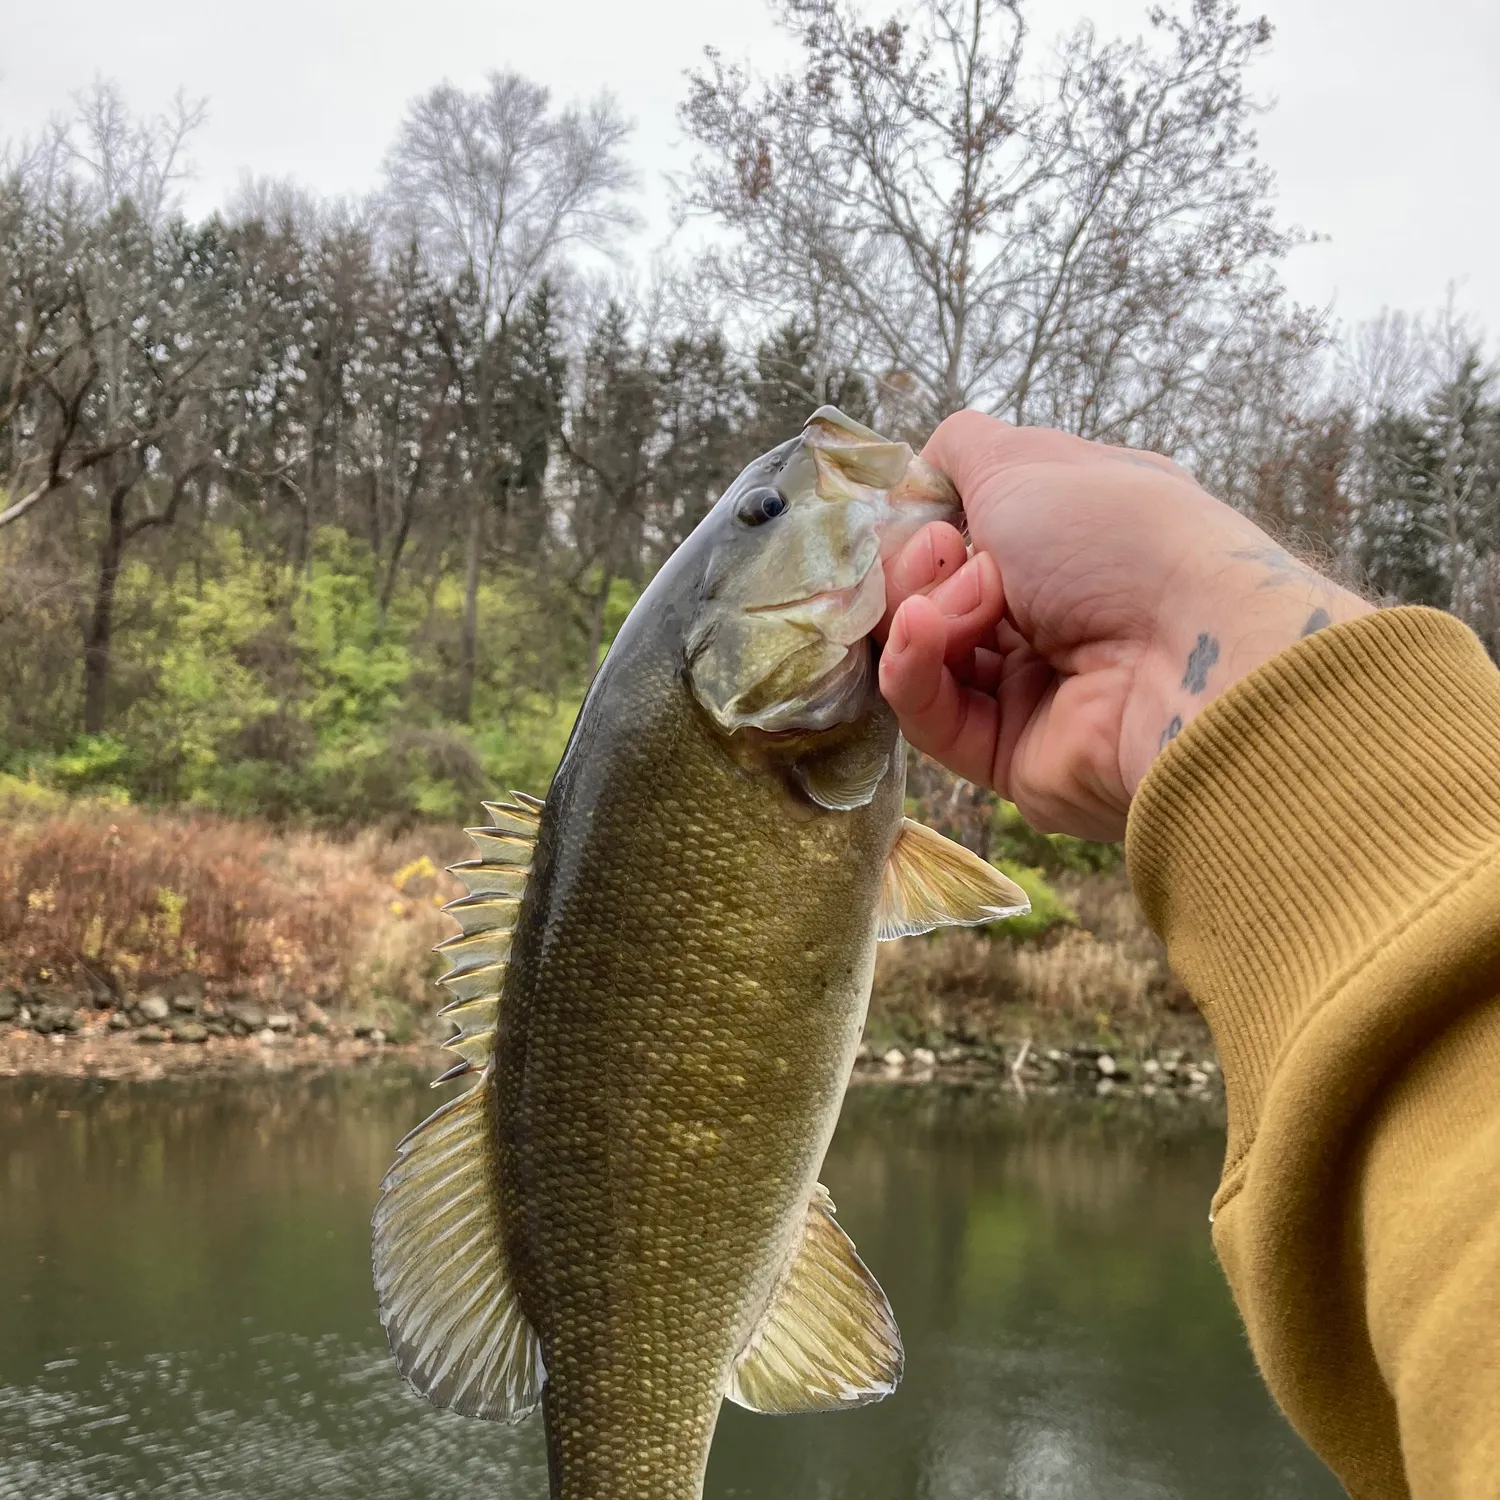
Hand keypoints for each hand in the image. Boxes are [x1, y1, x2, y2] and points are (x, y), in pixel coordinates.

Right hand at [878, 412, 1372, 841]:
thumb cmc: (1118, 540)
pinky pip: (932, 715)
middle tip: (948, 557)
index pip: (963, 531)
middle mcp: (1050, 610)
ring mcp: (1029, 685)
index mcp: (1066, 537)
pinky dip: (914, 670)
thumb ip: (962, 451)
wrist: (1187, 655)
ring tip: (946, 609)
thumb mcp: (1026, 461)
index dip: (926, 521)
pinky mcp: (1006, 754)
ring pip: (923, 652)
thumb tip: (920, 467)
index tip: (921, 510)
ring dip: (919, 616)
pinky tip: (924, 637)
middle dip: (922, 570)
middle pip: (931, 592)